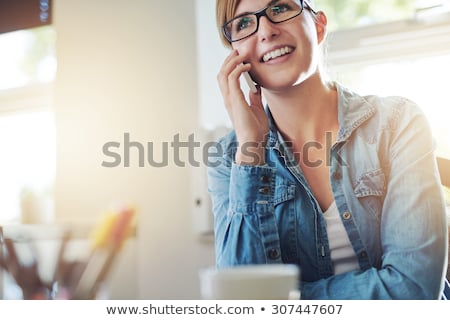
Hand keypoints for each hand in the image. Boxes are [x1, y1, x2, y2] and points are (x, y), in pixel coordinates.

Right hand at [217, 50, 268, 164]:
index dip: (230, 66)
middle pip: (221, 73)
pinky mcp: (235, 101)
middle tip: (238, 51)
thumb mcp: (257, 109)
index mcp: (232, 100)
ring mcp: (230, 100)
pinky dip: (238, 69)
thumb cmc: (255, 130)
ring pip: (224, 74)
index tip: (240, 57)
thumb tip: (256, 88)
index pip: (226, 79)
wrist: (253, 143)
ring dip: (232, 62)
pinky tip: (247, 66)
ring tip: (242, 55)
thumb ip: (255, 98)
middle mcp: (228, 99)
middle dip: (229, 60)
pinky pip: (233, 80)